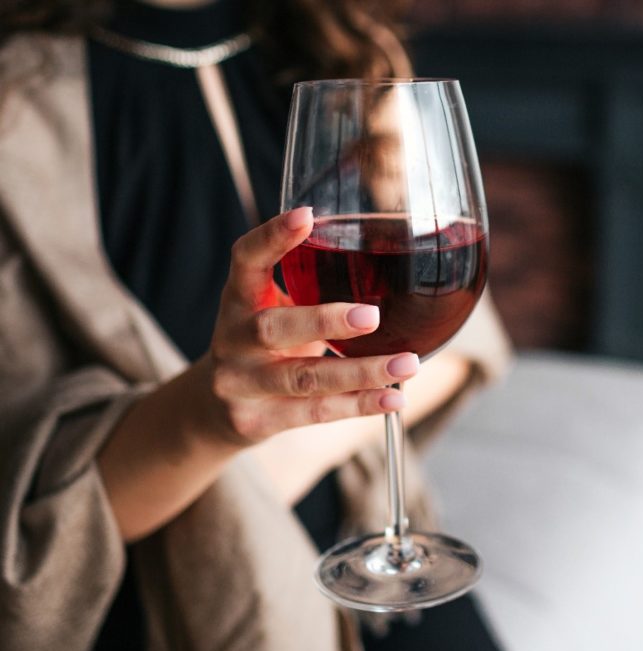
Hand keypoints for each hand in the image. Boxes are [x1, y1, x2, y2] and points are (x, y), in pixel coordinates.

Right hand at [202, 207, 418, 444]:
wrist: (213, 409)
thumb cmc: (264, 346)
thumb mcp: (274, 308)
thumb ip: (312, 289)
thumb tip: (398, 268)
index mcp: (238, 298)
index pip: (246, 259)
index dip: (272, 237)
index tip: (307, 215)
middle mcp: (233, 338)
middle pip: (273, 328)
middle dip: (324, 321)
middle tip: (373, 316)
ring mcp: (240, 383)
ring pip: (303, 377)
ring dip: (360, 373)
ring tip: (406, 364)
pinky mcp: (255, 420)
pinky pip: (315, 412)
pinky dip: (358, 405)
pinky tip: (393, 398)